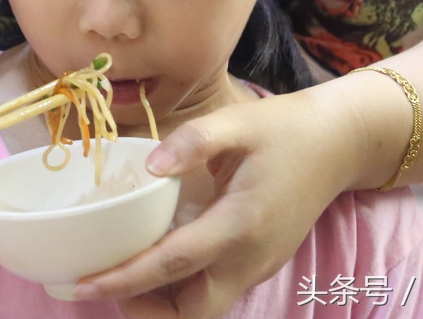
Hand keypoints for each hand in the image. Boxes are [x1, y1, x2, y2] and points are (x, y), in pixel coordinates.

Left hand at [75, 89, 360, 317]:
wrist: (339, 144)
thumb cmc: (285, 130)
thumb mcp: (237, 122)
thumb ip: (193, 141)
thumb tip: (151, 165)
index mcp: (239, 224)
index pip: (172, 264)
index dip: (125, 279)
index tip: (83, 285)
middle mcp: (249, 259)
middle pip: (192, 312)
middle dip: (144, 309)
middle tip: (104, 279)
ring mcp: (257, 267)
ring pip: (204, 309)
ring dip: (163, 304)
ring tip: (125, 273)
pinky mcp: (260, 265)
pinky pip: (216, 292)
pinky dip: (182, 289)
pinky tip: (158, 259)